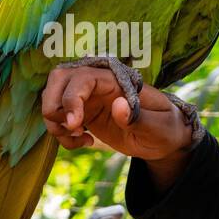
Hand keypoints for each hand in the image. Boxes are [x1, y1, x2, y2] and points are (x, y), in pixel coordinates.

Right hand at [41, 65, 192, 158]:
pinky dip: (62, 133)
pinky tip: (84, 142)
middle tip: (71, 130)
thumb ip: (140, 118)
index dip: (72, 98)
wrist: (164, 139)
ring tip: (80, 139)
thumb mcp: (160, 127)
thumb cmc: (166, 128)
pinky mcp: (83, 112)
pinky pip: (59, 118)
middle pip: (58, 78)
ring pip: (53, 97)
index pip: (83, 77)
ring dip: (56, 122)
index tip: (75, 124)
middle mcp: (98, 84)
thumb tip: (118, 106)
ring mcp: (88, 97)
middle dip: (54, 105)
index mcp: (116, 80)